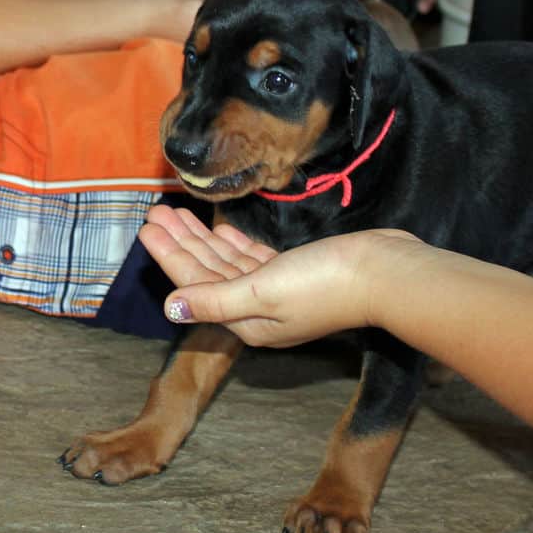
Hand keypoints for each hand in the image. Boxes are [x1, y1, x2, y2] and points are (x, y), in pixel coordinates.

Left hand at [139, 205, 422, 346]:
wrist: (383, 273)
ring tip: (181, 213)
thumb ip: (215, 299)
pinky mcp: (296, 274)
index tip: (148, 226)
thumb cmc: (325, 284)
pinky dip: (236, 245)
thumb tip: (171, 308)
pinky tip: (222, 230)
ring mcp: (278, 293)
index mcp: (247, 321)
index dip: (170, 255)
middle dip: (182, 243)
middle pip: (209, 273)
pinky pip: (254, 261)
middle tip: (158, 211)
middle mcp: (258, 311)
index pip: (196, 285)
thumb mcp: (263, 292)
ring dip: (204, 240)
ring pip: (229, 264)